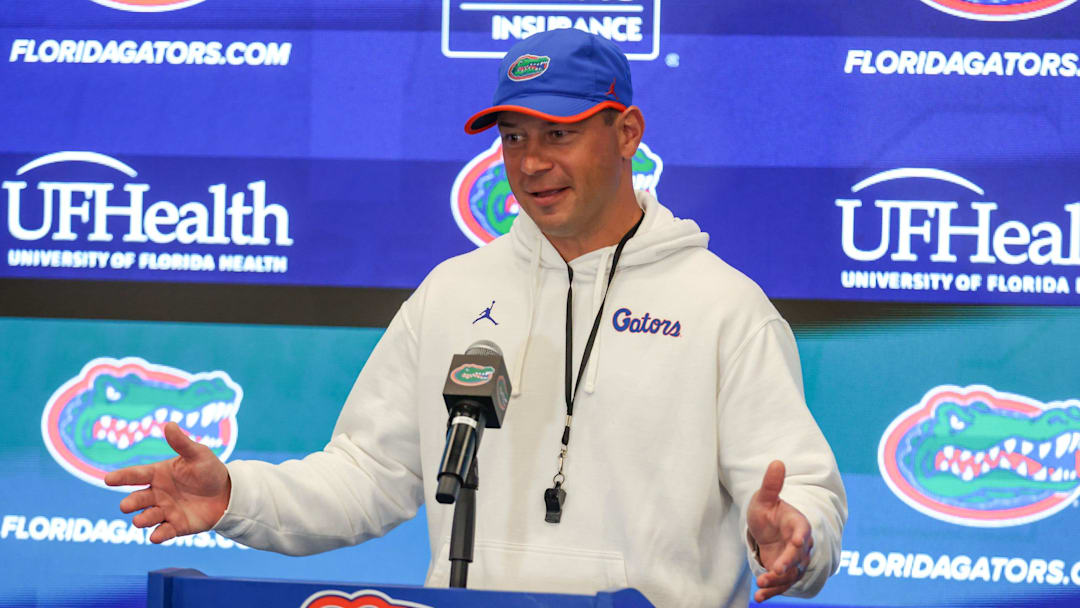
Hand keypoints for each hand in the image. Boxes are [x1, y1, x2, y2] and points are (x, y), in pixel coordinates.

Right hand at [104, 422, 230, 542]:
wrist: (227, 493)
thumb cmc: (209, 470)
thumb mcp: (198, 454)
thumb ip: (182, 443)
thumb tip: (169, 424)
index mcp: (158, 474)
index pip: (135, 475)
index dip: (121, 477)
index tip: (108, 479)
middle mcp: (157, 494)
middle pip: (137, 499)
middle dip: (130, 503)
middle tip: (126, 505)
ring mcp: (165, 511)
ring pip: (147, 517)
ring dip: (142, 519)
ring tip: (139, 521)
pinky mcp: (176, 526)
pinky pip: (164, 532)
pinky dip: (159, 535)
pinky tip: (155, 537)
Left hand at [746, 460, 812, 602]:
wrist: (767, 530)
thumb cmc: (768, 512)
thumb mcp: (765, 498)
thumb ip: (771, 484)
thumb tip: (777, 461)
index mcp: (797, 523)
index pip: (802, 530)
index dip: (801, 536)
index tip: (798, 541)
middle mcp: (800, 544)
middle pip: (798, 556)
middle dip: (788, 563)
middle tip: (775, 570)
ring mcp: (794, 560)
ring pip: (790, 573)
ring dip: (777, 581)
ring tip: (761, 585)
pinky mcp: (785, 573)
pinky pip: (781, 584)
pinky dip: (771, 592)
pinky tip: (758, 599)